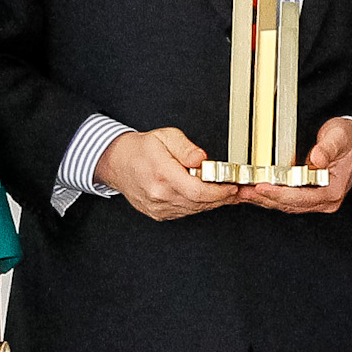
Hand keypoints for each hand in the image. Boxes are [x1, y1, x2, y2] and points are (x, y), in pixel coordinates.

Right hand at [97, 127, 237, 220]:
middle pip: (200, 203)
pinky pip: (185, 212)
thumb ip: (186, 148)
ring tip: (221, 191)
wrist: (118, 163)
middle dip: (220, 196)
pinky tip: (203, 195)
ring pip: (194, 209)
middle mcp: (159, 195)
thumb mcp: (166, 136)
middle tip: (233, 189)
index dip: (220, 192)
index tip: (232, 187)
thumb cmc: (141, 149)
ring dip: (210, 201)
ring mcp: (158, 207)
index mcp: (162, 175)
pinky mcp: (159, 214)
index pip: (198, 191)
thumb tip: (201, 158)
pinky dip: (197, 205)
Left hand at [240, 117, 351, 213]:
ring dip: (263, 199)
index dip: (280, 193)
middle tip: (243, 191)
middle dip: (264, 198)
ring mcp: (316, 200)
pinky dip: (269, 195)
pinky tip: (254, 190)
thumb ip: (327, 148)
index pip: (302, 197)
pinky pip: (286, 199)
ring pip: (285, 204)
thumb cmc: (348, 141)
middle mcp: (325, 201)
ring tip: (242, 192)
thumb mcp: (339, 138)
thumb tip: (316, 158)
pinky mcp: (308, 196)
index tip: (262, 187)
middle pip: (290, 204)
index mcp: (333, 191)